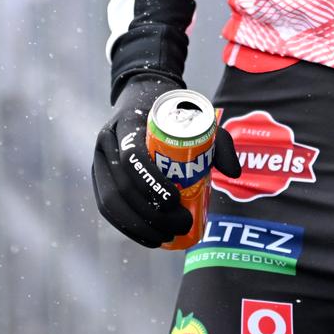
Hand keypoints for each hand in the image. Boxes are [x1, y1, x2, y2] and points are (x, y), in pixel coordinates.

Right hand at [89, 73, 240, 246]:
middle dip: (151, 214)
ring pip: (111, 202)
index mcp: (127, 123)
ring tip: (168, 237)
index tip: (177, 201)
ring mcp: (100, 160)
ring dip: (139, 226)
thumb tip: (233, 173)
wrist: (142, 95)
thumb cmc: (172, 111)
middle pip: (122, 188)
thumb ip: (219, 141)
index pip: (132, 158)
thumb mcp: (198, 116)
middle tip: (181, 224)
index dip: (152, 185)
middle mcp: (107, 142)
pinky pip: (107, 208)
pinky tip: (150, 238)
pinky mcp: (100, 177)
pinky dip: (127, 227)